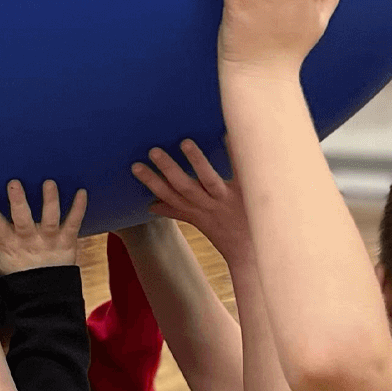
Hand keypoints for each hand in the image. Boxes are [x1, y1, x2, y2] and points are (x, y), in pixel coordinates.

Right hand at [0, 180, 86, 275]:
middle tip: (14, 183)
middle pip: (22, 220)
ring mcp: (50, 240)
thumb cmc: (20, 270)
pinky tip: (81, 192)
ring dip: (50, 200)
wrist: (46, 292)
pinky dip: (79, 208)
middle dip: (18, 201)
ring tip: (48, 183)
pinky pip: (74, 223)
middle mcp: (30, 241)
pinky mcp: (67, 241)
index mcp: (10, 243)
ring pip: (50, 219)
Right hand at [131, 140, 250, 262]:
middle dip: (167, 170)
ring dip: (196, 162)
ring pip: (209, 180)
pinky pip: (241, 174)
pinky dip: (235, 156)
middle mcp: (209, 207)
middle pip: (184, 187)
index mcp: (196, 212)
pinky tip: (228, 136)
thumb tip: (151, 206)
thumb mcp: (199, 223)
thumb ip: (175, 211)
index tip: (135, 166)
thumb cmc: (227, 235)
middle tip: (153, 151)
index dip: (151, 182)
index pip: (169, 196)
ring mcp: (229, 200)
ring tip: (185, 143)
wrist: (256, 254)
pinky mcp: (248, 195)